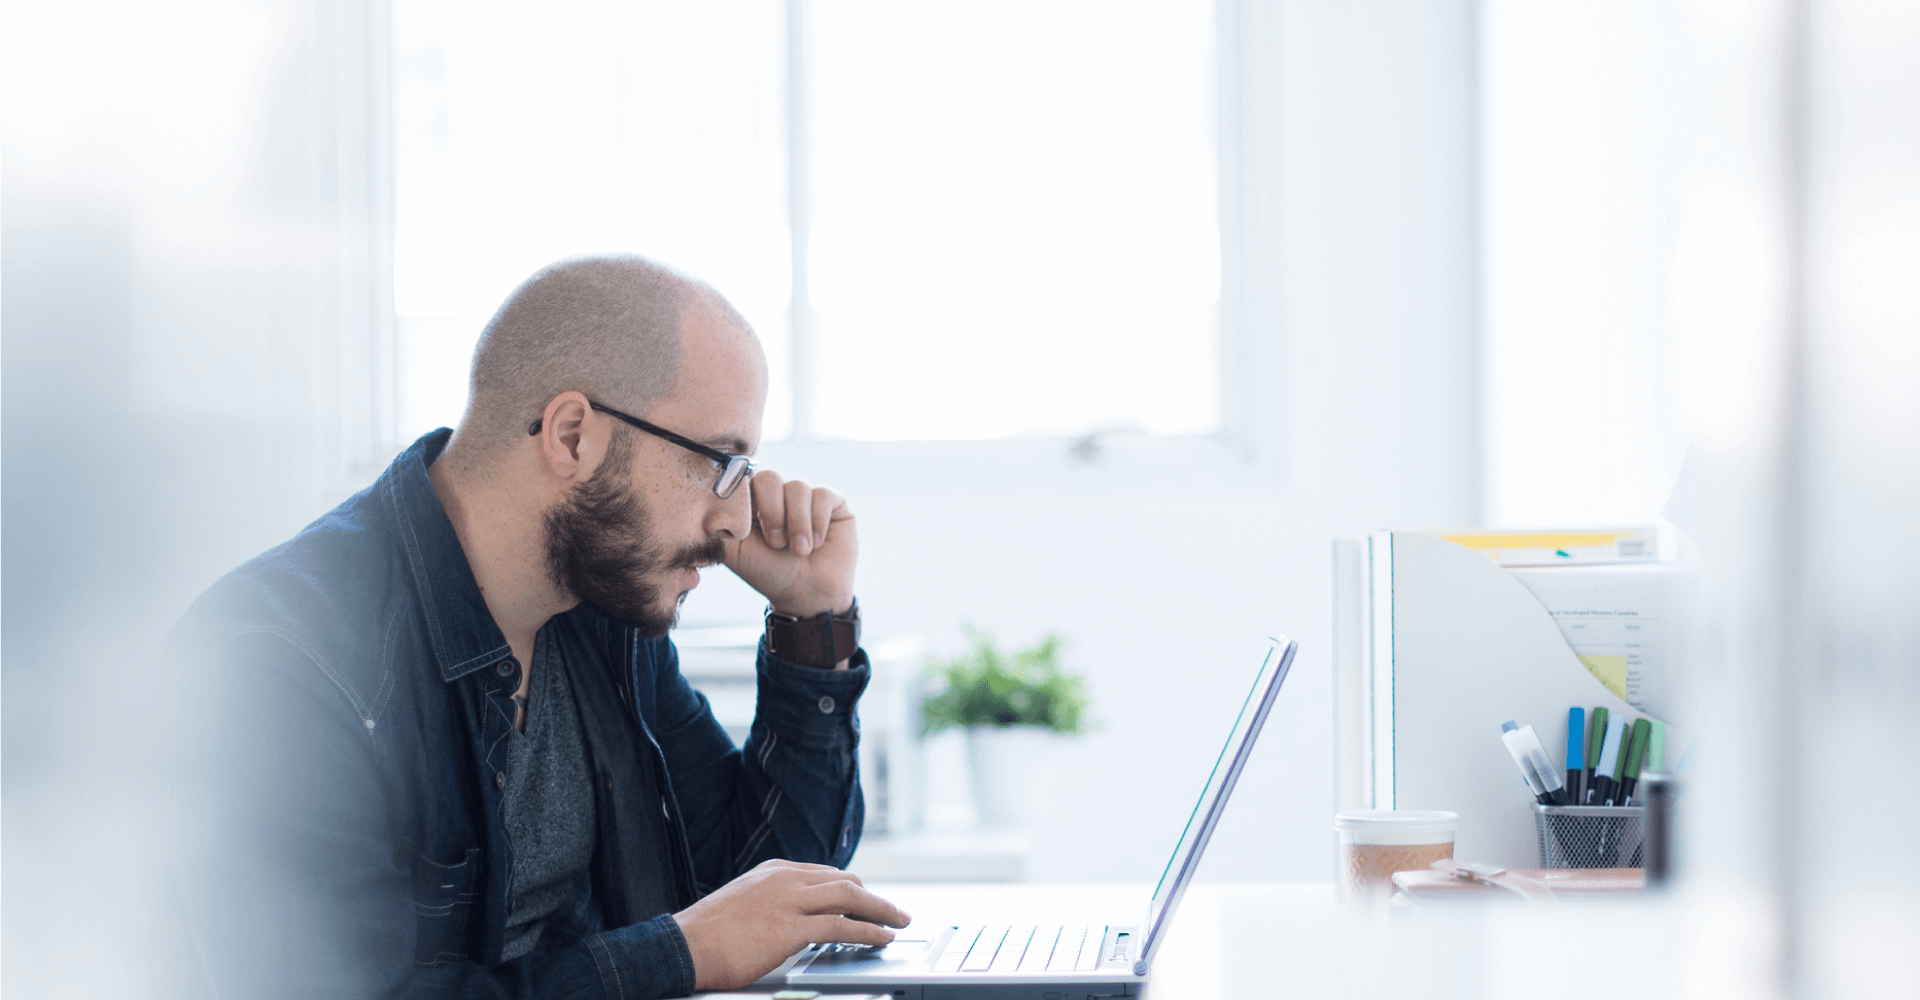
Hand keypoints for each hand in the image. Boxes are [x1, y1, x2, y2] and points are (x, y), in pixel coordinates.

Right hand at [672, 859, 910, 990]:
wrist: (684, 946)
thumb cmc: (708, 933)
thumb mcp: (744, 902)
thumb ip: (772, 902)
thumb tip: (792, 917)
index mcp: (775, 870)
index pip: (827, 873)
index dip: (853, 888)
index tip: (869, 899)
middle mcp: (786, 878)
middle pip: (845, 880)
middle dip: (875, 896)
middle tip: (894, 911)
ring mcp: (789, 901)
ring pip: (850, 897)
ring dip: (881, 910)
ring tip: (899, 921)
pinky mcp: (790, 928)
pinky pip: (841, 926)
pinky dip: (868, 931)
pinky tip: (881, 937)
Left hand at [723, 469, 855, 617]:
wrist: (807, 595)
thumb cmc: (769, 573)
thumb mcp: (735, 553)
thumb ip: (716, 529)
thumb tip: (701, 511)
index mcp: (752, 501)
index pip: (744, 478)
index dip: (746, 498)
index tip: (749, 526)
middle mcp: (778, 494)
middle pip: (770, 477)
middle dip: (772, 513)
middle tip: (776, 544)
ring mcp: (805, 496)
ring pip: (798, 487)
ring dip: (797, 523)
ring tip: (800, 551)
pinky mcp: (833, 502)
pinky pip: (823, 495)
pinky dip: (818, 522)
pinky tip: (816, 543)